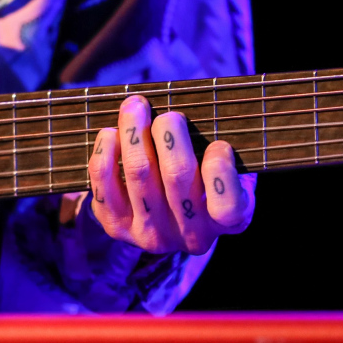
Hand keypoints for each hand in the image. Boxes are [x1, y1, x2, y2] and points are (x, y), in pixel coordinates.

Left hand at [88, 95, 255, 254]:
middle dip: (170, 136)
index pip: (226, 205)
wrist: (178, 220)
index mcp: (232, 220)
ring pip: (140, 174)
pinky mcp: (119, 228)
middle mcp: (192, 235)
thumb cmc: (214, 179)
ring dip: (135, 133)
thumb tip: (206, 116)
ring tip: (135, 107)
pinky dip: (106, 154)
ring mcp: (153, 234)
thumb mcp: (237, 171)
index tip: (219, 144)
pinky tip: (111, 134)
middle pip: (177, 176)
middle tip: (169, 115)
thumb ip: (230, 152)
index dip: (220, 171)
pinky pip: (105, 186)